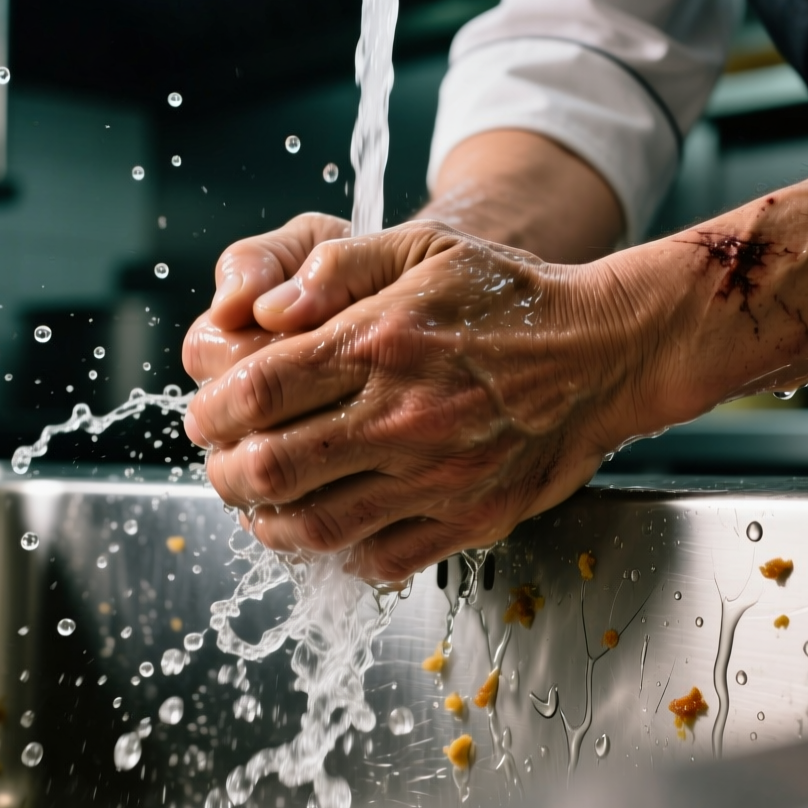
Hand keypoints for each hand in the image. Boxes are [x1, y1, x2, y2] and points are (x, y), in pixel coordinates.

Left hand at [183, 220, 648, 582]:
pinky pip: (380, 560)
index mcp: (378, 343)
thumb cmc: (505, 298)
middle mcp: (402, 416)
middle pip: (270, 469)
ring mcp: (438, 476)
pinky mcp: (471, 518)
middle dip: (224, 473)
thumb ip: (335, 267)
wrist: (602, 351)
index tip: (205, 417)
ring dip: (268, 522)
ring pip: (314, 527)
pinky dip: (340, 553)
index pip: (256, 392)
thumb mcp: (421, 247)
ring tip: (261, 503)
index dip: (211, 412)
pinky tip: (331, 527)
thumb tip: (263, 308)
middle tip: (222, 464)